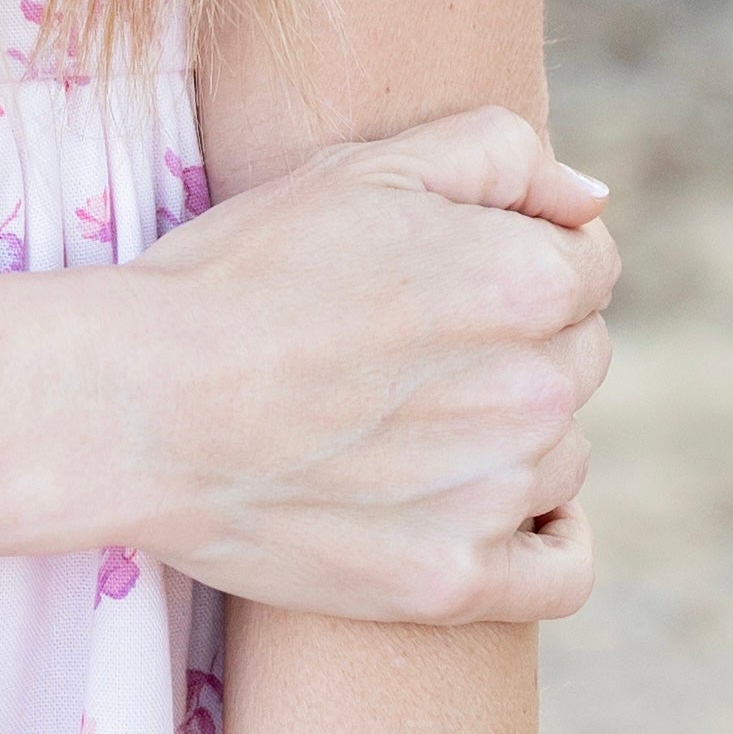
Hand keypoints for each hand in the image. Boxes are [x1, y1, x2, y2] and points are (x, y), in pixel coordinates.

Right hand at [111, 105, 616, 623]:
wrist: (141, 403)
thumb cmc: (242, 268)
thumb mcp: (361, 165)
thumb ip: (500, 153)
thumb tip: (591, 200)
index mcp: (523, 281)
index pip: (588, 264)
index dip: (520, 249)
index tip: (447, 264)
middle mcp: (536, 392)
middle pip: (579, 355)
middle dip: (518, 336)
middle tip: (410, 333)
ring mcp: (500, 495)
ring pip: (563, 451)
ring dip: (514, 429)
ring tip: (406, 411)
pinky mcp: (457, 580)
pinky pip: (565, 567)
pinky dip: (549, 535)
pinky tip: (501, 504)